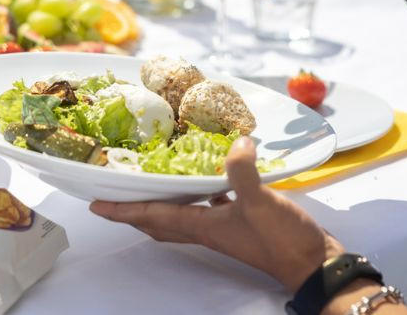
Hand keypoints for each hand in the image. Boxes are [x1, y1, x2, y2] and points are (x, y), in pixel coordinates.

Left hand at [90, 137, 343, 292]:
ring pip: (180, 215)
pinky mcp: (240, 222)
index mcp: (201, 225)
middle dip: (134, 211)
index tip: (95, 204)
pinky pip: (208, 206)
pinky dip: (198, 194)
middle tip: (116, 196)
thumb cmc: (281, 240)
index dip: (122, 210)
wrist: (311, 262)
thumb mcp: (260, 203)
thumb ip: (242, 172)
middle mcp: (205, 228)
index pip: (152, 216)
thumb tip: (236, 144)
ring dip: (162, 202)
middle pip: (158, 222)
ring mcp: (223, 226)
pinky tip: (208, 177)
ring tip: (151, 183)